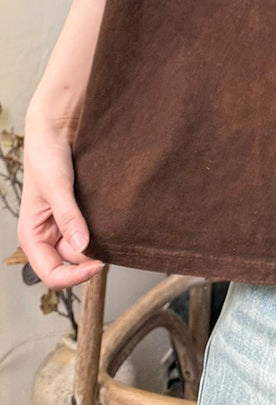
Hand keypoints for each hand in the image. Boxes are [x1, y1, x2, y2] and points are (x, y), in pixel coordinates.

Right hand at [18, 113, 104, 287]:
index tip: (98, 264)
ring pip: (85, 245)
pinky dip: (103, 227)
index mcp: (33, 236)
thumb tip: (82, 247)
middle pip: (73, 261)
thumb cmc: (47, 154)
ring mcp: (65, 223)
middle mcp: (48, 233)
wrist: (58, 128)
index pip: (51, 273)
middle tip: (113, 242)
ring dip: (99, 240)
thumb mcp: (56, 187)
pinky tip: (113, 219)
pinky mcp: (80, 211)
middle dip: (91, 255)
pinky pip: (93, 228)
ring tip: (112, 227)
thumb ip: (68, 217)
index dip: (74, 276)